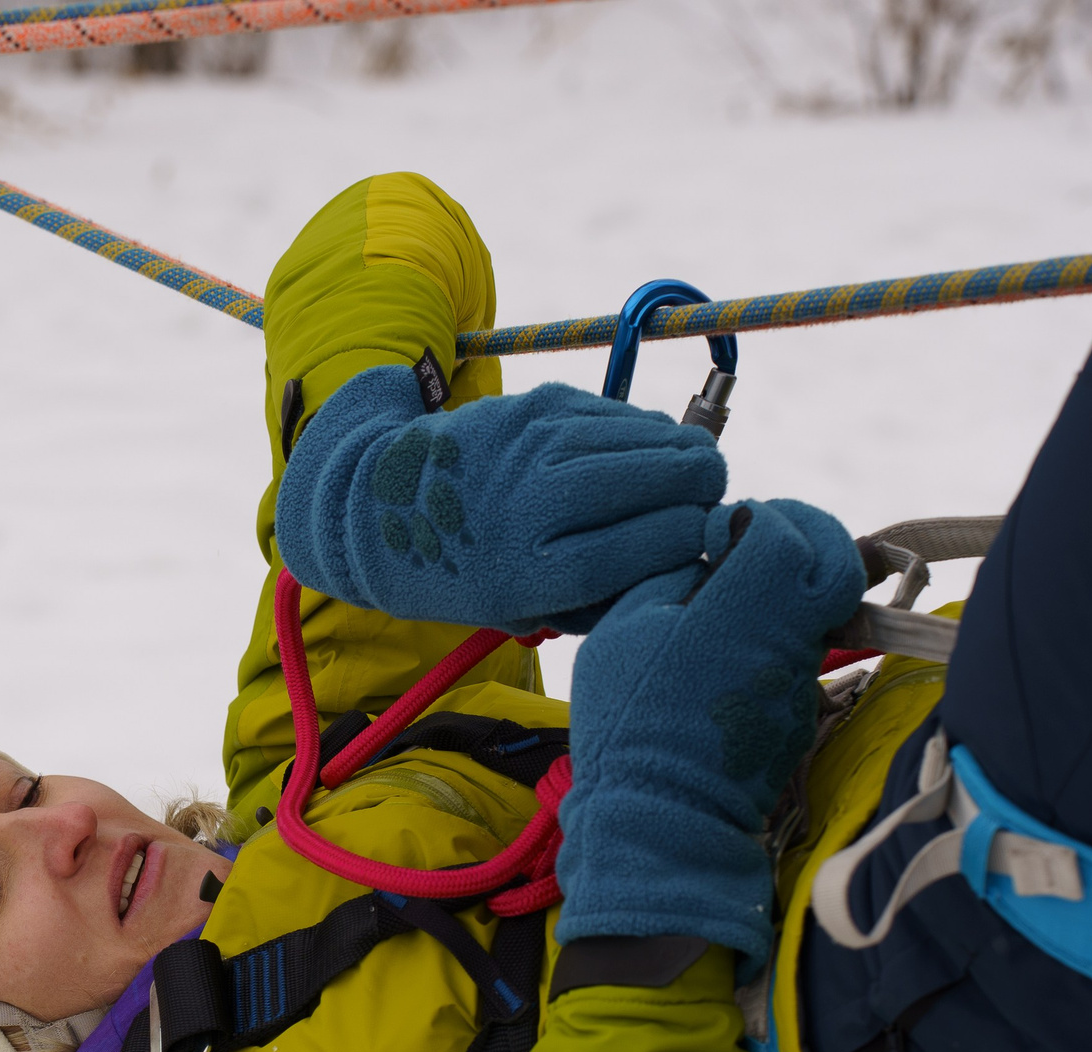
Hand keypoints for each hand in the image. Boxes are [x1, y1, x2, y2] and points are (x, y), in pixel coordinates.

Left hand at [275, 368, 727, 635]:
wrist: (386, 512)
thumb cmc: (478, 574)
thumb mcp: (535, 609)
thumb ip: (613, 589)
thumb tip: (703, 543)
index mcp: (538, 572)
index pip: (659, 540)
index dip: (694, 537)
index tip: (699, 541)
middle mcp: (537, 502)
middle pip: (668, 479)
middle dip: (703, 489)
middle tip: (704, 500)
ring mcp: (537, 443)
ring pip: (653, 437)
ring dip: (680, 456)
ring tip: (680, 476)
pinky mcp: (536, 403)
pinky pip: (620, 414)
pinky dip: (640, 434)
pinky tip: (632, 454)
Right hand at [555, 499, 865, 959]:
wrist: (661, 817)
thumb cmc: (628, 721)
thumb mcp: (623, 628)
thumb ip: (673, 574)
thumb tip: (709, 548)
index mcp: (742, 610)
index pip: (788, 531)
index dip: (764, 517)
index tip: (729, 528)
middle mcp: (788, 639)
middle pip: (839, 560)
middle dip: (809, 535)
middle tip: (766, 539)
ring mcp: (802, 680)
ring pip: (829, 604)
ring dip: (798, 583)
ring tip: (746, 591)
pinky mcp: (803, 712)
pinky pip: (808, 649)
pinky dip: (787, 630)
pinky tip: (742, 641)